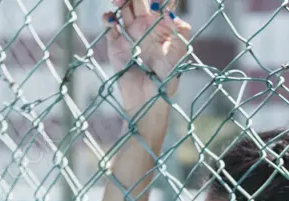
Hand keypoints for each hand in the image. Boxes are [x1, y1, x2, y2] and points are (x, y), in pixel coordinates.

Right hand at [103, 0, 190, 114]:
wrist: (145, 102)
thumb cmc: (166, 82)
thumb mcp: (178, 58)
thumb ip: (180, 34)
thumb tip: (170, 14)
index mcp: (162, 26)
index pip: (160, 3)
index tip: (154, 2)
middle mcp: (145, 26)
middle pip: (138, 0)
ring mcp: (129, 33)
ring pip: (123, 8)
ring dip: (119, 1)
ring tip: (117, 2)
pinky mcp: (115, 43)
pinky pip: (110, 25)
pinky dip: (108, 19)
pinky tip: (111, 20)